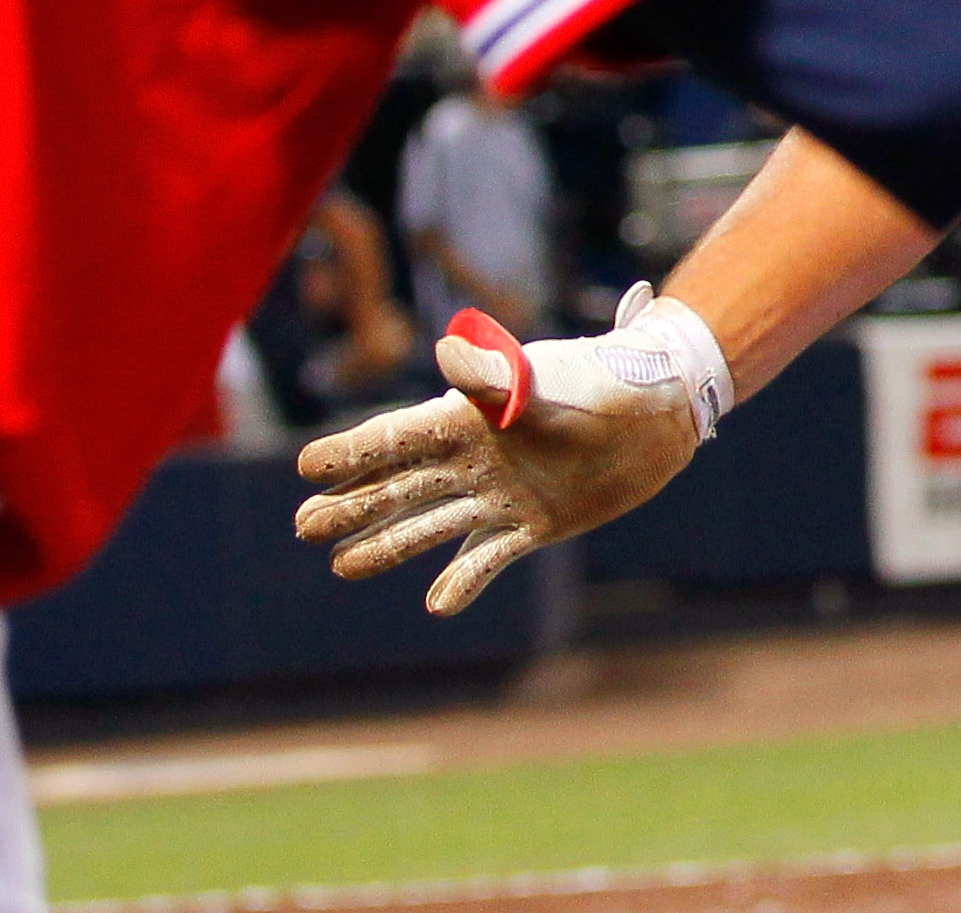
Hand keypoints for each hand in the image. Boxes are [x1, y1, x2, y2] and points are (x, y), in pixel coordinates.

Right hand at [292, 286, 730, 615]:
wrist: (657, 410)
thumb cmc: (599, 381)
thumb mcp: (543, 379)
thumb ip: (495, 379)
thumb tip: (445, 356)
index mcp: (468, 416)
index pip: (396, 437)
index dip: (351, 453)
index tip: (305, 468)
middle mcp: (476, 457)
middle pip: (401, 485)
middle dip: (353, 504)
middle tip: (303, 525)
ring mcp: (502, 493)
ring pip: (432, 523)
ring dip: (388, 545)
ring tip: (342, 565)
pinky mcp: (535, 522)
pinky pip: (489, 556)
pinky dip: (464, 579)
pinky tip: (436, 604)